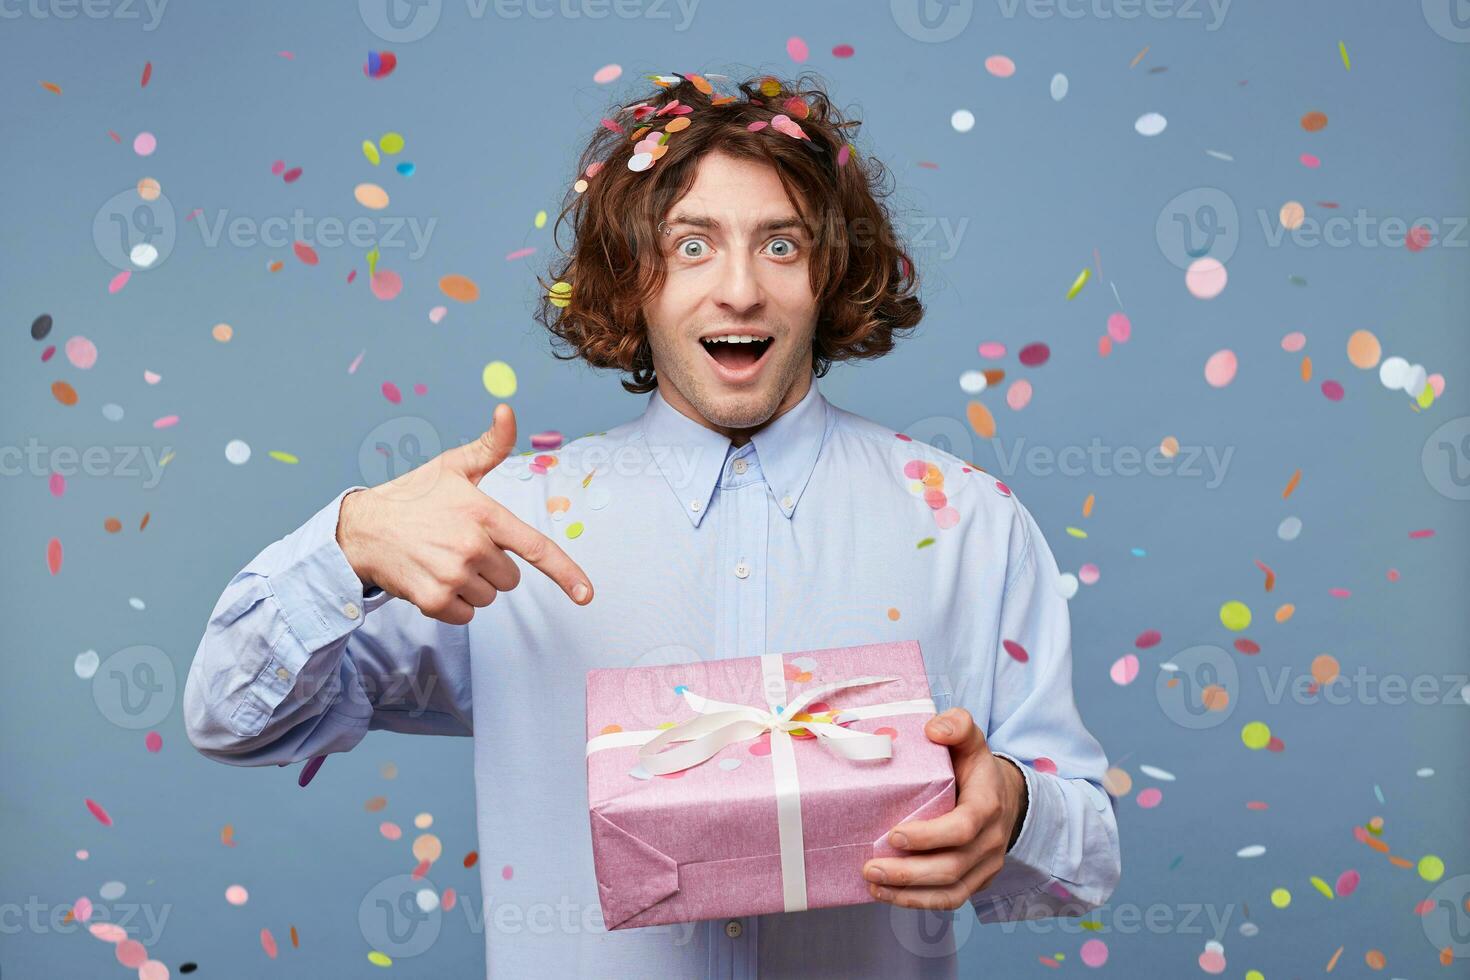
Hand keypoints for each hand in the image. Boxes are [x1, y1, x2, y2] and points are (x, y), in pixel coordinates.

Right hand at [336, 402, 593, 624]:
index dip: (566, 573)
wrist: (362, 528)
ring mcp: (452, 575)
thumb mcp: (453, 466)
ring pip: (489, 597)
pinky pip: (466, 615)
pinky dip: (453, 604)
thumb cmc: (413, 495)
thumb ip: (490, 445)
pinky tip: (432, 578)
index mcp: (484, 513)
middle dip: (492, 566)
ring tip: (442, 560)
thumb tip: (507, 410)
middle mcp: (472, 545)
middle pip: (511, 578)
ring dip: (472, 585)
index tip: (586, 595)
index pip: (536, 548)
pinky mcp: (433, 600)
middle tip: (459, 546)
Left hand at [862, 707, 1027, 910]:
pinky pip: (950, 899)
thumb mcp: (970, 739)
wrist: (1005, 796)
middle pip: (952, 866)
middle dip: (909, 873)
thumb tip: (934, 730)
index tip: (894, 834)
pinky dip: (918, 902)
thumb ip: (957, 725)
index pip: (963, 827)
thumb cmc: (975, 768)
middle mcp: (990, 840)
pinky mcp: (976, 880)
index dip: (930, 836)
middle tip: (870, 867)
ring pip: (950, 890)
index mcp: (987, 805)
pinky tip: (887, 895)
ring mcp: (985, 865)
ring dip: (909, 893)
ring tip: (872, 883)